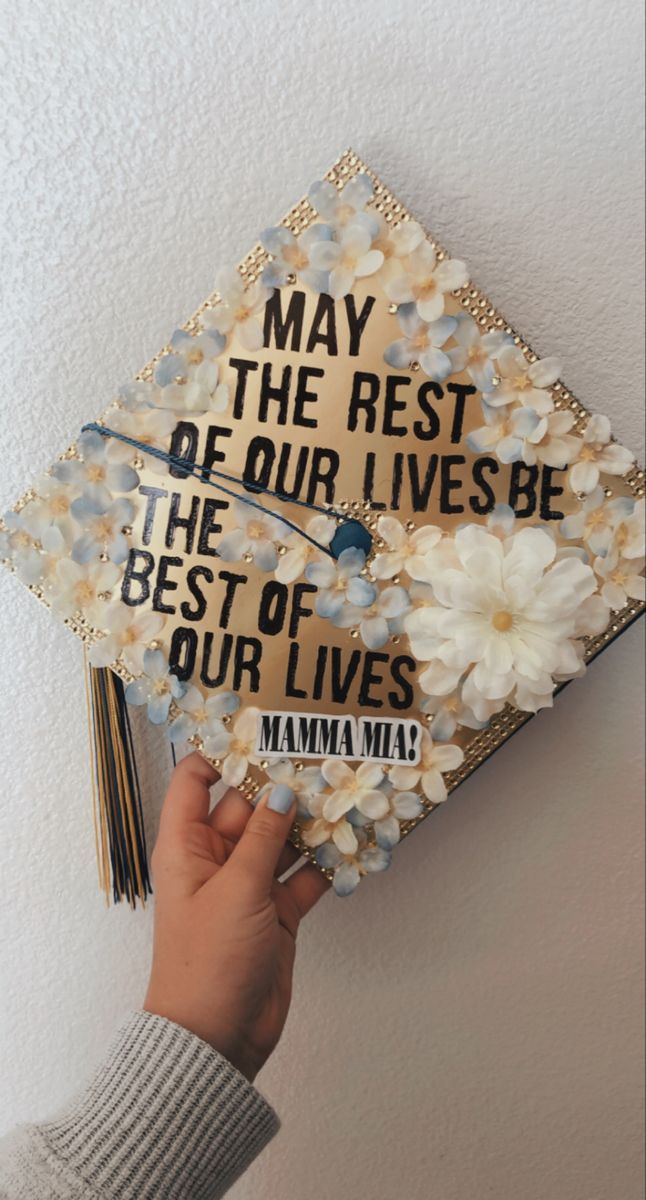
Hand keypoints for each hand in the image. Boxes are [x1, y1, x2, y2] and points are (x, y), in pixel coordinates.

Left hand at [144, 752, 328, 1081]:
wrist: (216, 1040)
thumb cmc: (207, 962)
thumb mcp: (235, 889)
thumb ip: (264, 838)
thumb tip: (282, 790)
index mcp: (187, 846)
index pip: (196, 781)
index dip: (221, 751)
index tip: (259, 724)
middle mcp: (216, 859)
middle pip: (250, 805)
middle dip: (284, 783)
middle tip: (323, 753)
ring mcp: (248, 886)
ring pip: (283, 839)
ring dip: (312, 821)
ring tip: (349, 788)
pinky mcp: (276, 913)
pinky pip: (304, 875)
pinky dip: (327, 862)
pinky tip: (356, 841)